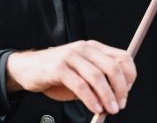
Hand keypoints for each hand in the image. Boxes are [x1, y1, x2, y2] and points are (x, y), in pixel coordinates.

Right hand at [5, 40, 135, 114]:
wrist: (27, 68)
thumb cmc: (58, 74)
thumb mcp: (82, 75)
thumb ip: (98, 84)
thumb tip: (115, 100)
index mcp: (94, 48)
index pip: (122, 57)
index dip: (129, 76)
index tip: (127, 93)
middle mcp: (85, 48)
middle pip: (112, 67)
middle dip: (121, 88)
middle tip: (120, 105)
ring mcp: (71, 56)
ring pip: (97, 76)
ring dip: (107, 96)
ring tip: (110, 110)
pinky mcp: (58, 68)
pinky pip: (80, 84)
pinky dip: (90, 98)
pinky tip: (95, 108)